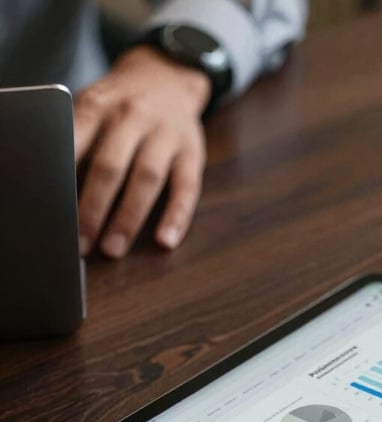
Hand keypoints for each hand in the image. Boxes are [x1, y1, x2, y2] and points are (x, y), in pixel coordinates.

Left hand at [75, 46, 209, 257]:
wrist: (168, 77)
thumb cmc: (120, 104)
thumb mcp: (91, 107)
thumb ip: (76, 139)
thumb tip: (56, 191)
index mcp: (99, 105)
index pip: (75, 144)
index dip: (62, 180)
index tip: (52, 212)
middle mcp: (133, 116)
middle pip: (110, 166)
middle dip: (93, 209)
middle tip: (81, 244)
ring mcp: (166, 134)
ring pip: (147, 178)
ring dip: (129, 218)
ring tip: (113, 248)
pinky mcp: (192, 152)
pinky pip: (187, 188)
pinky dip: (177, 216)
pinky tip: (166, 240)